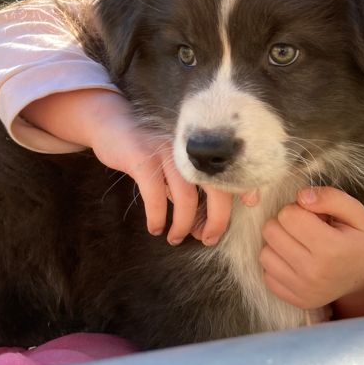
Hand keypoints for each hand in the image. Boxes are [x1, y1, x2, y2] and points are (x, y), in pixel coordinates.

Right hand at [22, 89, 232, 245]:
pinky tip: (155, 228)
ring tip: (176, 238)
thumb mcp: (175, 167)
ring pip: (187, 195)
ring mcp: (166, 152)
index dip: (244, 185)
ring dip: (184, 224)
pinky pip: (155, 194)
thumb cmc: (150, 152)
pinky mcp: (142, 158)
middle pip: (215, 187)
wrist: (113, 125)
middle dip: (217, 219)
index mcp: (201, 150)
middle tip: (209, 239)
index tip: (250, 203)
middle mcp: (189, 149)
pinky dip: (158, 217)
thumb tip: (205, 228)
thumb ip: (191, 189)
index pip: (229, 169)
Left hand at [260, 186, 363, 315]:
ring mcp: (303, 290)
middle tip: (302, 228)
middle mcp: (315, 272)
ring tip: (297, 244)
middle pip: (271, 232)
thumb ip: (330, 197)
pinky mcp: (296, 301)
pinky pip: (267, 274)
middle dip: (283, 223)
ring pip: (264, 253)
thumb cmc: (357, 240)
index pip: (288, 215)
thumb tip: (301, 196)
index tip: (310, 216)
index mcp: (331, 248)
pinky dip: (277, 264)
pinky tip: (294, 261)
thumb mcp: (355, 213)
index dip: (296, 209)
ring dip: (277, 244)